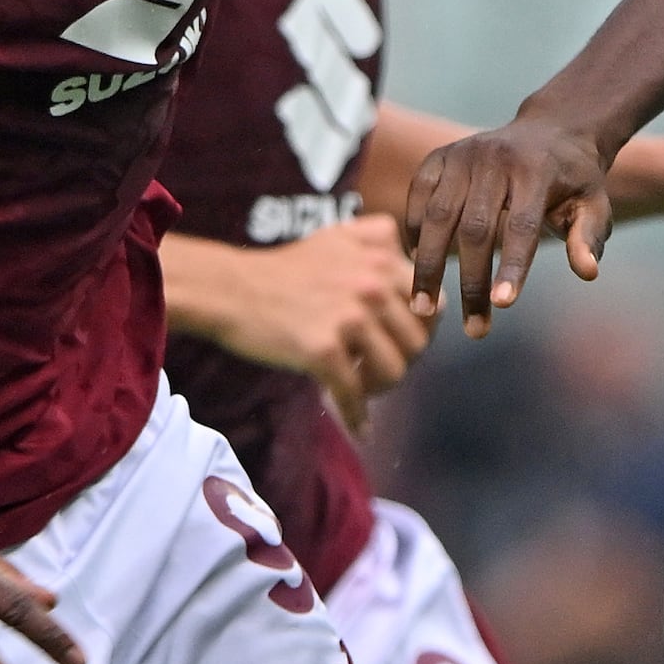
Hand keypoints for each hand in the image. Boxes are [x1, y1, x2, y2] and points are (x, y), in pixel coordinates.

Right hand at [172, 215, 430, 417]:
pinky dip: (357, 415)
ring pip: (395, 371)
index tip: (400, 342)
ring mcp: (348, 317)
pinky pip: (354, 393)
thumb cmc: (284, 270)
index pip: (434, 305)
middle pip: (418, 343)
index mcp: (381, 258)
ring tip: (361, 387)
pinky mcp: (323, 349)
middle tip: (376, 368)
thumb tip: (420, 269)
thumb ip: (381, 241)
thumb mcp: (339, 236)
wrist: (229, 289)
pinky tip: (359, 427)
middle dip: (401, 361)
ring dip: (380, 387)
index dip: (422, 330)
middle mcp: (371, 284)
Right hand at [401, 111, 616, 334]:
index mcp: (537, 170)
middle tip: (473, 330)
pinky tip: (417, 268)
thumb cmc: (574, 180)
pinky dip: (414, 233)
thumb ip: (589, 237)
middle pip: (476, 228)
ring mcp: (462, 154)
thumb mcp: (594, 204)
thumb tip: (587, 273)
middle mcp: (494, 158)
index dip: (512, 266)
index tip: (503, 306)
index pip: (522, 225)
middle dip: (471, 283)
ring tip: (423, 308)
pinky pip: (418, 198)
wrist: (550, 131)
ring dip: (428, 266)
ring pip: (438, 216)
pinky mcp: (439, 156)